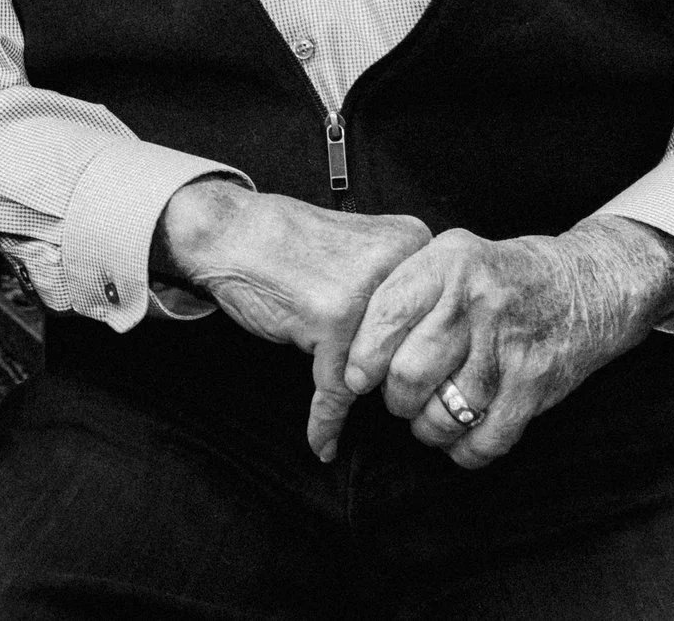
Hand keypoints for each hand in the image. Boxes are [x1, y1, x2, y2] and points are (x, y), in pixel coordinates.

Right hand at [154, 181, 430, 460]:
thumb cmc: (290, 244)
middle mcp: (396, 262)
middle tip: (385, 401)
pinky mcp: (332, 321)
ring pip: (382, 372)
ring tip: (351, 411)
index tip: (414, 378)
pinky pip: (336, 389)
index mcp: (412, 240)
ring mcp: (365, 293)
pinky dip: (326, 421)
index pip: (443, 315)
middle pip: (418, 347)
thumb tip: (434, 346)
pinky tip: (324, 441)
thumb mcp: (363, 247)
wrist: (230, 232)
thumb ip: (399, 285)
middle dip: (396, 381)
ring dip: (362, 398)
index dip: (424, 352)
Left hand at [331, 216, 673, 469]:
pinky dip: (465, 450)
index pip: (386, 317)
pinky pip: (485, 440)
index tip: (358, 376)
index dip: (363, 356)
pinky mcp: (534, 386)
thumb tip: (351, 339)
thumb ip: (405, 287)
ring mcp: (509, 347)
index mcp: (449, 265)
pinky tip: (461, 436)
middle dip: (395, 398)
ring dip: (427, 427)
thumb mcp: (452, 254)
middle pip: (409, 373)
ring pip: (443, 413)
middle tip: (400, 396)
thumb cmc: (503, 275)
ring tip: (429, 415)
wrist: (588, 284)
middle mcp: (477, 304)